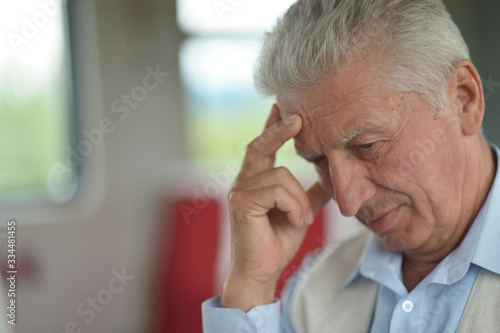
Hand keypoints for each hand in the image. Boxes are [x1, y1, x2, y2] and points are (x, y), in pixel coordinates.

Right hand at [221, 104, 329, 311]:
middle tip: (298, 118)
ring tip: (302, 219)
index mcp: (256, 181)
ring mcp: (240, 191)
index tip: (283, 109)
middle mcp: (244, 182)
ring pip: (281, 175)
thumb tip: (330, 180)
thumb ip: (311, 193)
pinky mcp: (242, 202)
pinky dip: (293, 205)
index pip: (263, 147)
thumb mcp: (300, 211)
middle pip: (260, 146)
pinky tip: (295, 221)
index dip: (272, 127)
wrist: (264, 271)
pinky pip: (277, 191)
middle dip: (278, 130)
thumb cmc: (277, 241)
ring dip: (299, 198)